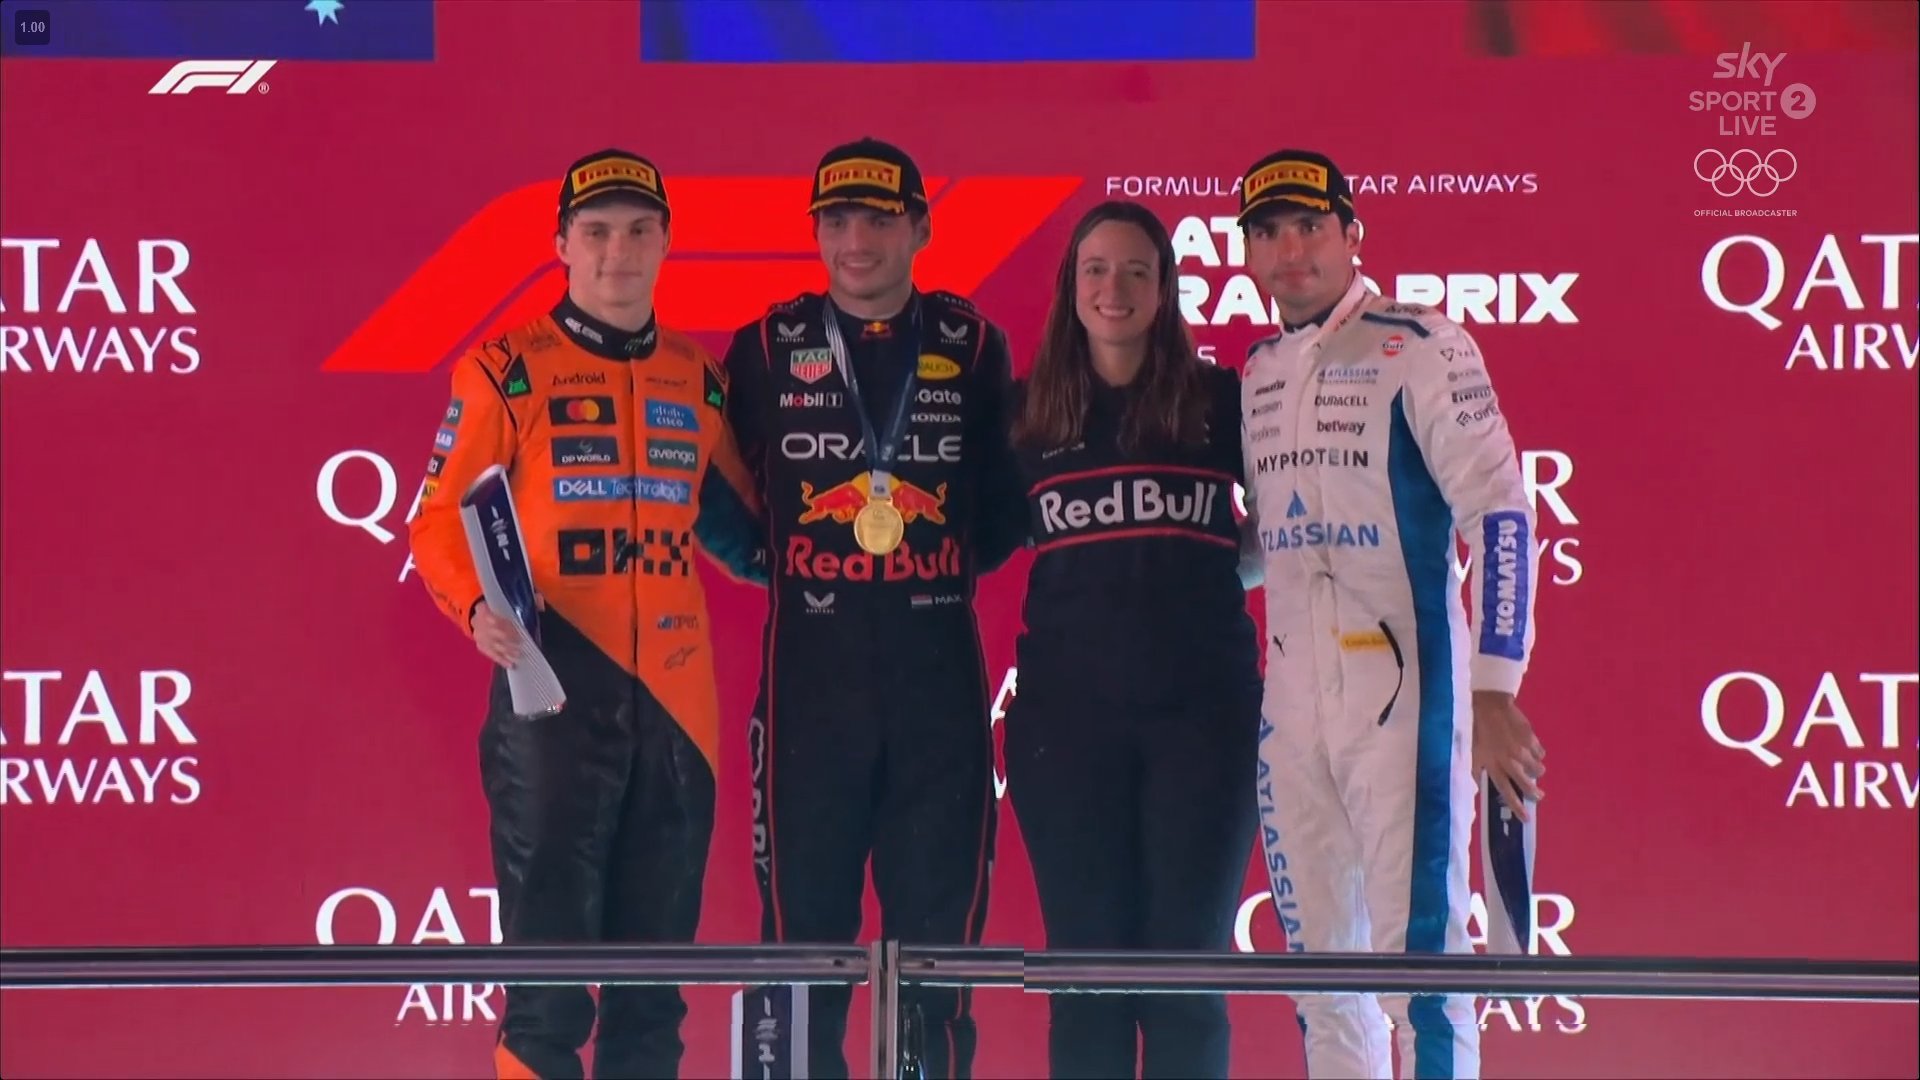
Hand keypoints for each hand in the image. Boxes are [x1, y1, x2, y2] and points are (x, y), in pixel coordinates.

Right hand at [470, 602, 523, 667]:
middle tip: (520, 644)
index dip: (505, 625)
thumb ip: (527, 600)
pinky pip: (491, 654)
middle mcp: (478, 622)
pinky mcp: (481, 646)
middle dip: (507, 640)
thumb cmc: (501, 607)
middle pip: (492, 633)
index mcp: (483, 608)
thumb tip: (540, 604)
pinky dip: (501, 660)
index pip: (492, 617)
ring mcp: (479, 636)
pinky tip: (511, 664)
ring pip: (492, 645)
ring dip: (506, 651)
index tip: (518, 631)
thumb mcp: (513, 599)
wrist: (483, 613)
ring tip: (518, 655)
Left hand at [1473, 691, 1544, 820]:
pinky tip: (1531, 749)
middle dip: (1534, 793)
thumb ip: (1476, 772)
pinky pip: (1540, 754)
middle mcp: (1509, 761)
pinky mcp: (1532, 740)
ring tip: (1532, 768)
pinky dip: (1537, 754)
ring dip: (1536, 771)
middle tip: (1538, 795)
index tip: (1526, 818)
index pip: (1506, 791)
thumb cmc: (1478, 730)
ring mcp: (1522, 751)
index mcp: (1493, 766)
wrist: (1491, 707)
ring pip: (1537, 770)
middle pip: (1526, 785)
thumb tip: (1479, 788)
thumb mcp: (1473, 753)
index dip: (1516, 806)